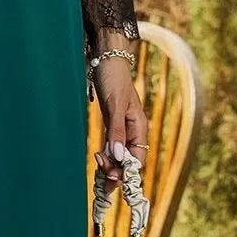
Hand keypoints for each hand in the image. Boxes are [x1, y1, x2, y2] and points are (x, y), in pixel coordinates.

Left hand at [92, 56, 148, 184]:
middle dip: (117, 170)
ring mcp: (122, 128)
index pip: (138, 159)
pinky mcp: (112, 124)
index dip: (126, 171)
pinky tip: (98, 158)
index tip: (111, 176)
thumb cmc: (113, 79)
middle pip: (128, 160)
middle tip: (101, 176)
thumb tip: (116, 155)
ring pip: (119, 155)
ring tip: (97, 165)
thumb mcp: (115, 105)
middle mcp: (133, 131)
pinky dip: (106, 154)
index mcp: (139, 128)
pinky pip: (111, 145)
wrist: (107, 60)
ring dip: (110, 164)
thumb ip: (116, 131)